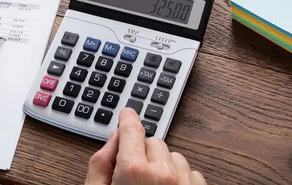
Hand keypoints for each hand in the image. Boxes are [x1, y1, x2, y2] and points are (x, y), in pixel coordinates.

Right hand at [85, 108, 205, 184]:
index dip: (127, 118)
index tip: (127, 114)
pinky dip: (181, 180)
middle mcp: (164, 174)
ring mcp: (186, 184)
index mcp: (134, 171)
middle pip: (153, 142)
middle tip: (133, 175)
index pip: (131, 129)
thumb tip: (112, 141)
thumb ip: (100, 166)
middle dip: (142, 153)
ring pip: (174, 157)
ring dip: (164, 167)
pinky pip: (192, 174)